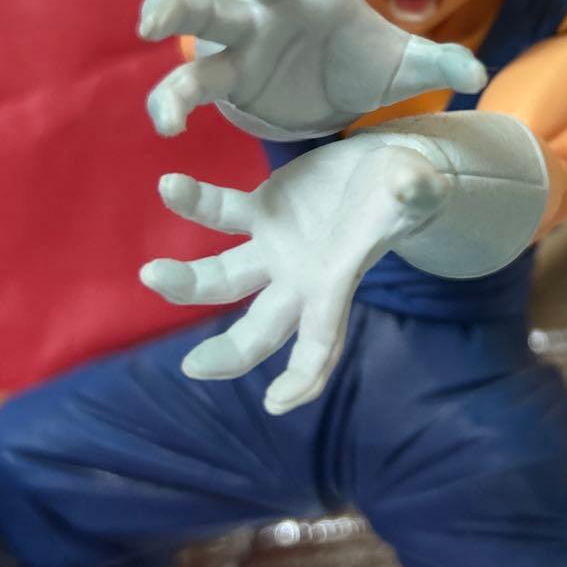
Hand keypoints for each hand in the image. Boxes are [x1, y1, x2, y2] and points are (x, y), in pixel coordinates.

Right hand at [138, 0, 486, 139]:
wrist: (324, 103)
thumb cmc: (362, 67)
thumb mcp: (402, 67)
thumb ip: (437, 63)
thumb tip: (477, 75)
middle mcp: (278, 1)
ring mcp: (245, 36)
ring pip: (205, 16)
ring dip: (177, 13)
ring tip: (151, 21)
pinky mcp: (226, 77)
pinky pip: (194, 83)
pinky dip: (175, 99)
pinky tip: (169, 123)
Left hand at [139, 136, 449, 414]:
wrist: (388, 164)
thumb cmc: (408, 187)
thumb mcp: (416, 187)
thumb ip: (414, 191)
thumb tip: (409, 187)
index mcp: (336, 284)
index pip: (320, 343)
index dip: (303, 377)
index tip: (275, 403)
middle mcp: (298, 279)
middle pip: (257, 332)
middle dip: (227, 356)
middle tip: (193, 367)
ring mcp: (274, 248)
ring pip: (221, 279)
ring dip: (186, 283)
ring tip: (150, 273)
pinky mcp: (262, 209)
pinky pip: (218, 213)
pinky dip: (193, 203)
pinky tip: (170, 184)